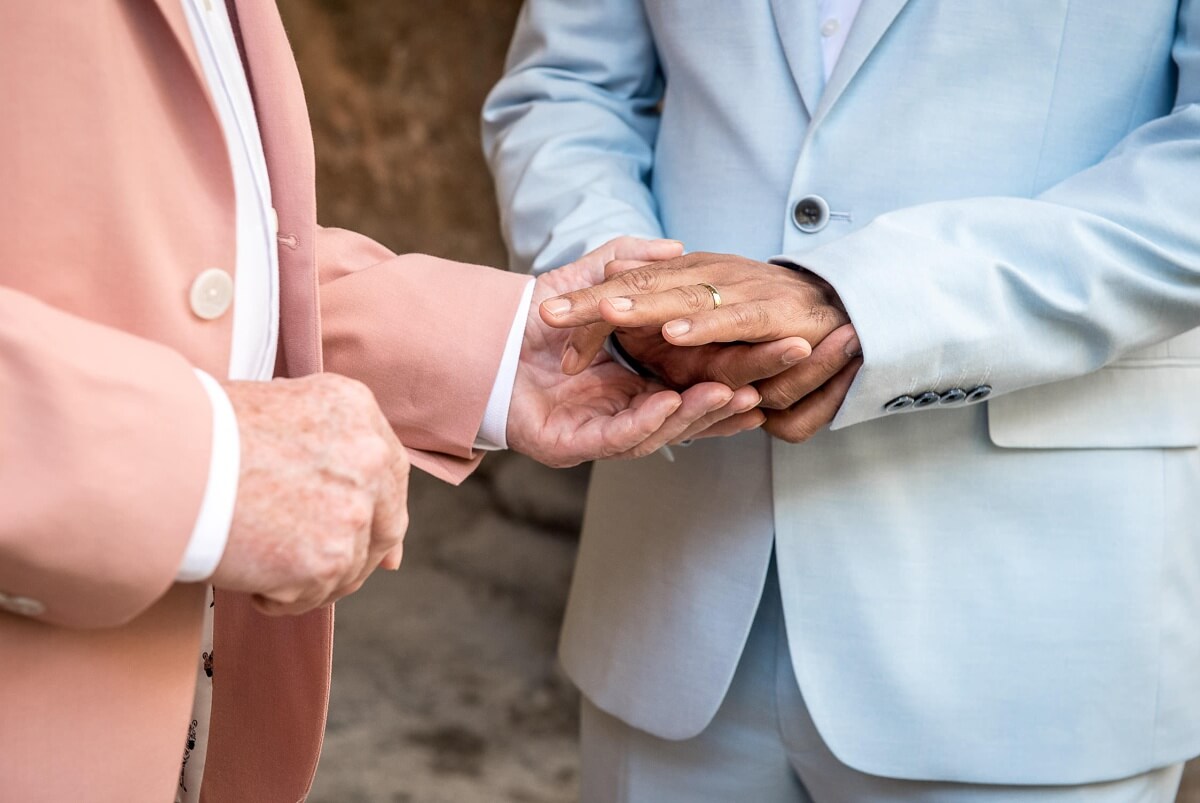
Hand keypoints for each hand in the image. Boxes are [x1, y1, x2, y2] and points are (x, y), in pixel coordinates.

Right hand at [212, 373, 408, 615]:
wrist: (161, 461)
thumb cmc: (202, 432)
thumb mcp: (280, 407)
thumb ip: (324, 444)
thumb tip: (363, 505)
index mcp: (357, 410)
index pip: (390, 471)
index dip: (384, 509)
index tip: (382, 545)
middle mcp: (367, 458)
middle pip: (385, 524)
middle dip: (361, 555)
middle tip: (327, 572)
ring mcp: (351, 511)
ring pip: (349, 568)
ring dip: (312, 580)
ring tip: (264, 569)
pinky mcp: (326, 560)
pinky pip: (313, 596)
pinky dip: (282, 599)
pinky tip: (250, 583)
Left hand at [507, 239, 802, 465]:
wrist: (476, 338)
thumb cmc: (534, 315)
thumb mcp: (589, 280)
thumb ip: (627, 263)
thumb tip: (675, 247)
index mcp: (639, 381)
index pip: (703, 377)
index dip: (743, 364)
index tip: (784, 341)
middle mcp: (626, 411)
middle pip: (695, 407)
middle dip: (741, 390)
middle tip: (785, 365)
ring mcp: (600, 431)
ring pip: (663, 428)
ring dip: (701, 411)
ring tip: (740, 392)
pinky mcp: (570, 446)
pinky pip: (618, 438)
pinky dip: (649, 420)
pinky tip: (675, 401)